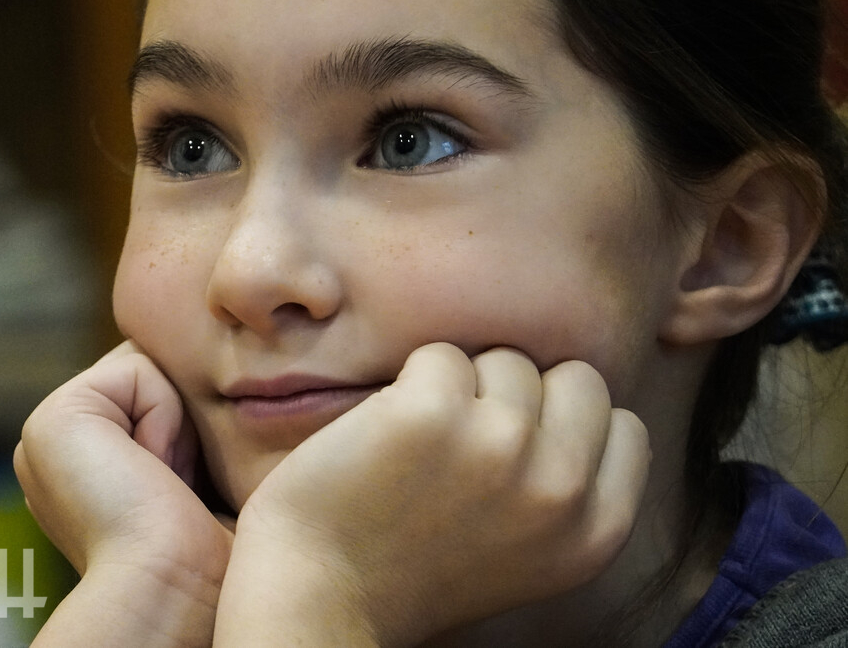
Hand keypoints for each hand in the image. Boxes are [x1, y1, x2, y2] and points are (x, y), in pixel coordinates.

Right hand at [15, 341, 232, 646]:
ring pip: (149, 368)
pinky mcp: (54, 417)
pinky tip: (150, 471)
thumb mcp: (195, 475)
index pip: (156, 390)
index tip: (190, 484)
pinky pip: (139, 370)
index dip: (193, 421)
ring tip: (165, 480)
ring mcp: (47, 432)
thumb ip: (184, 427)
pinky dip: (164, 416)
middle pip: (153, 373)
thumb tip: (212, 384)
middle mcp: (58, 448)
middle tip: (179, 482)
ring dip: (177, 420)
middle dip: (184, 414)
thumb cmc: (204, 550)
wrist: (177, 586)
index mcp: (82, 463)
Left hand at [216, 343, 649, 645]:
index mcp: (595, 529)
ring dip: (464, 388)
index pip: (623, 427)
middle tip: (470, 442)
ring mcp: (499, 444)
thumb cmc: (420, 568)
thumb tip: (579, 399)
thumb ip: (570, 485)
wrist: (325, 594)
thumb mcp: (533, 551)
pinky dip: (411, 382)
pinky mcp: (431, 413)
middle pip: (577, 377)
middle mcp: (561, 488)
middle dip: (526, 396)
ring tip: (425, 446)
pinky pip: (439, 355)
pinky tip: (389, 434)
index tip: (520, 448)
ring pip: (506, 358)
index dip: (568, 424)